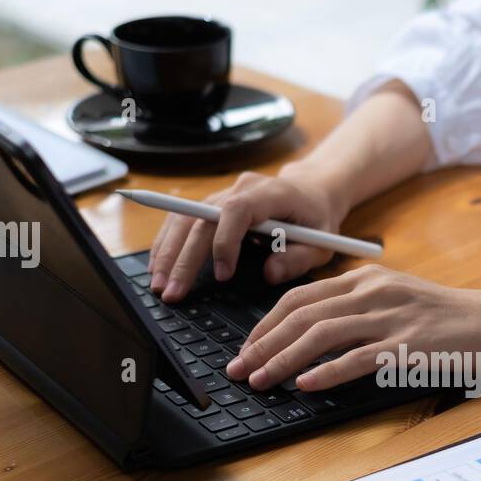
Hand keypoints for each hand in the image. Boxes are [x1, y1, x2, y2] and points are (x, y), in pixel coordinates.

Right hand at [147, 164, 345, 302]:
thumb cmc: (316, 218)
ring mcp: (223, 193)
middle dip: (184, 257)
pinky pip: (182, 219)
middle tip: (172, 291)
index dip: (224, 241)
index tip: (222, 275)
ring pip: (185, 217)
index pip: (237, 210)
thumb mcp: (322, 243)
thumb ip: (300, 259)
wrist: (311, 190)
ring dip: (168, 252)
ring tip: (158, 285)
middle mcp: (240, 188)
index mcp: (270, 193)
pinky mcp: (212, 204)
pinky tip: (158, 266)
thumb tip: (269, 274)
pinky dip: (168, 243)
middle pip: (202, 218)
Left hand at [226, 265, 480, 392]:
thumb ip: (359, 311)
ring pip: (320, 334)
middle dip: (262, 343)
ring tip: (261, 380)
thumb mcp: (399, 301)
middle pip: (300, 314)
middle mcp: (373, 292)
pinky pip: (357, 358)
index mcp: (366, 280)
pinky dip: (326, 372)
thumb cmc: (452, 320)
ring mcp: (391, 317)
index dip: (265, 324)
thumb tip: (313, 338)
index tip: (245, 349)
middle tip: (239, 369)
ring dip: (282, 359)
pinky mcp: (409, 346)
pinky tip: (304, 385)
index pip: (300, 298)